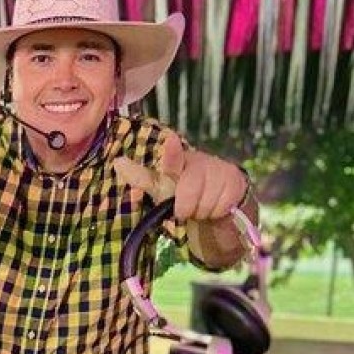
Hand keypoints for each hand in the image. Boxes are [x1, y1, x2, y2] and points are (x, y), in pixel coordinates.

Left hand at [113, 131, 247, 220]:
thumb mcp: (163, 188)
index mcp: (179, 161)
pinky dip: (216, 213)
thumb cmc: (186, 194)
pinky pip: (220, 207)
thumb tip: (117, 162)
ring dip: (201, 212)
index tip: (169, 140)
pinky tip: (216, 206)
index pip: (174, 157)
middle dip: (185, 208)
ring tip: (202, 206)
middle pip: (187, 195)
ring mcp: (219, 169)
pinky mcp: (236, 180)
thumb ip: (142, 177)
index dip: (172, 153)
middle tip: (188, 206)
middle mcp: (200, 160)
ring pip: (204, 204)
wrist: (220, 204)